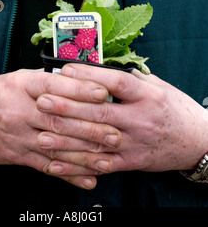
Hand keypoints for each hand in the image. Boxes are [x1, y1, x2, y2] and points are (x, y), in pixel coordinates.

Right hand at [0, 69, 119, 188]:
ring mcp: (18, 134)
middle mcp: (20, 109)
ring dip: (85, 155)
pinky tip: (86, 178)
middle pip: (59, 119)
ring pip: (56, 146)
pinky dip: (68, 174)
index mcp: (21, 85)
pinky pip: (45, 166)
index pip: (55, 85)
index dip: (81, 89)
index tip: (104, 93)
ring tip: (108, 159)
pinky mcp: (16, 155)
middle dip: (90, 128)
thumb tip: (76, 77)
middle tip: (116, 133)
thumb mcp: (14, 79)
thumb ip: (42, 80)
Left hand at [38, 64, 207, 172]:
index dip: (89, 76)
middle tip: (43, 100)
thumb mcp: (158, 87)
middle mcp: (140, 118)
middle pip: (100, 111)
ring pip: (96, 141)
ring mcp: (135, 141)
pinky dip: (78, 165)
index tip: (65, 70)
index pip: (115, 82)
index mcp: (146, 95)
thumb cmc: (175, 110)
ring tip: (42, 134)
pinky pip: (101, 164)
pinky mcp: (132, 161)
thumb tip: (103, 68)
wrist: (197, 140)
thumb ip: (132, 78)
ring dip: (67, 138)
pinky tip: (58, 162)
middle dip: (68, 106)